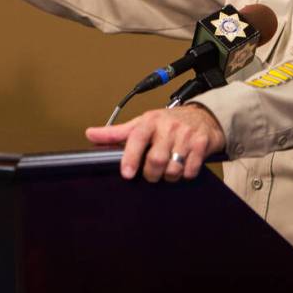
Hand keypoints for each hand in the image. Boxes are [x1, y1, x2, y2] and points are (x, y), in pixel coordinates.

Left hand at [85, 105, 225, 182]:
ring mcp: (186, 135)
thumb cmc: (167, 123)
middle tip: (151, 174)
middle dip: (151, 174)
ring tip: (168, 169)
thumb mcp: (141, 125)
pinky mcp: (202, 143)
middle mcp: (168, 126)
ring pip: (173, 168)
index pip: (137, 138)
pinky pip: (191, 169)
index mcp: (150, 121)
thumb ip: (116, 133)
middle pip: (156, 160)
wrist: (202, 116)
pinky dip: (185, 174)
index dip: (130, 157)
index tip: (127, 174)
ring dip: (169, 176)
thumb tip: (90, 134)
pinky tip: (184, 166)